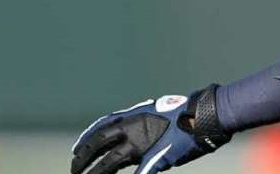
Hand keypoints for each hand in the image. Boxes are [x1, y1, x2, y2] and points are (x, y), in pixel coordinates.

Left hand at [71, 85, 229, 173]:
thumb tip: (131, 129)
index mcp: (134, 117)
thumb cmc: (185, 113)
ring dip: (97, 173)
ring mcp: (144, 145)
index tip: (76, 150)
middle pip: (99, 144)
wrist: (205, 115)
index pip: (101, 127)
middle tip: (75, 169)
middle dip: (83, 158)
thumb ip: (142, 124)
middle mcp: (134, 129)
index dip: (85, 139)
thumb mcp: (157, 112)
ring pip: (112, 162)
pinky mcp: (157, 158)